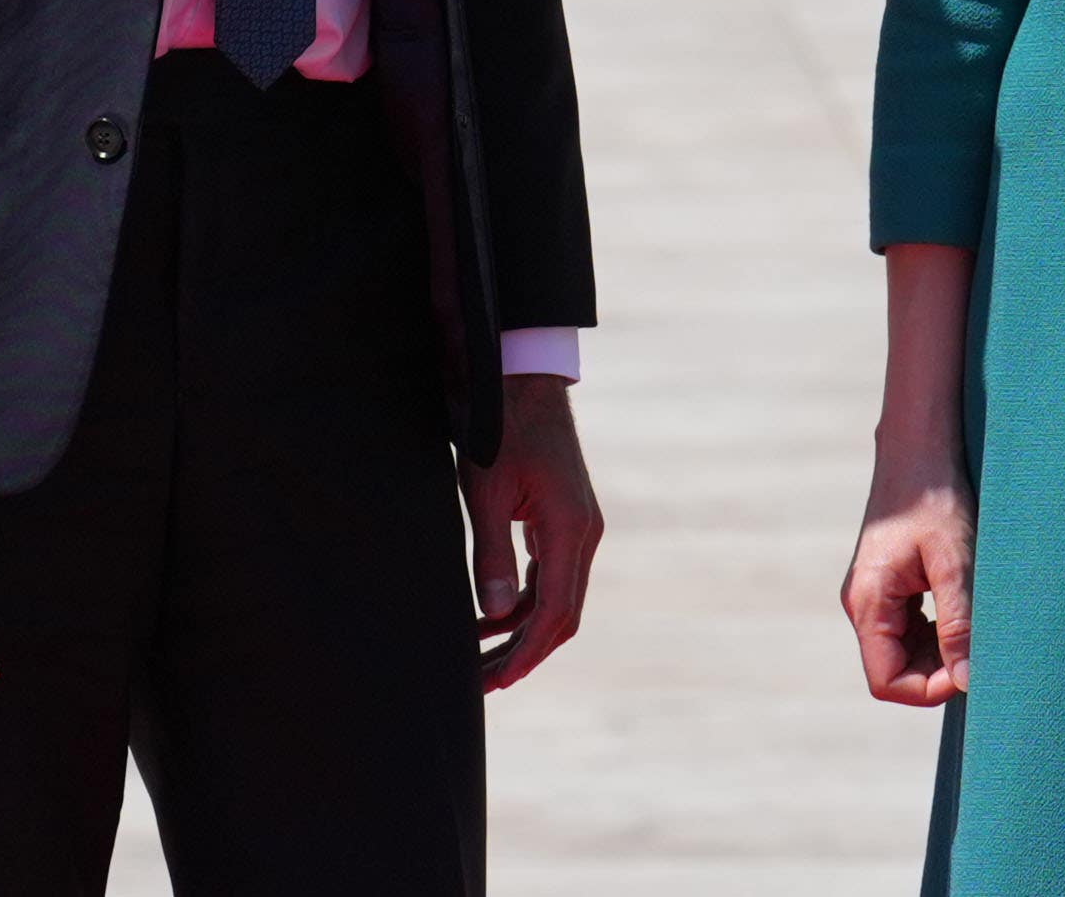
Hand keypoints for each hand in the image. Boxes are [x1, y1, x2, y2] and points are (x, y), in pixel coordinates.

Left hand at [459, 373, 603, 690]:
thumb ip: (490, 555)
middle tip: (482, 684)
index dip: (525, 653)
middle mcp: (584, 534)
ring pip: (556, 598)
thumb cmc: (500, 429)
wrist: (522, 380)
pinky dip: (523, 602)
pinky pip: (549, 576)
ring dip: (521, 631)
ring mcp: (577, 527)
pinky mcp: (564, 520)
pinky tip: (490, 618)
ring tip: (480, 659)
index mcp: (571, 529)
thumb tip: (493, 616)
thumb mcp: (486, 492)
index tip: (496, 682)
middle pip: (561, 615)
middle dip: (523, 653)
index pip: (554, 613)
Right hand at [840, 443, 972, 707]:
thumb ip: (958, 624)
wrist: (918, 449)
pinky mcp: (886, 585)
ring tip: (973, 623)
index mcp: (868, 602)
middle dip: (937, 670)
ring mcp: (872, 595)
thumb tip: (967, 680)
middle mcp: (862, 604)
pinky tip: (961, 608)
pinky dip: (935, 631)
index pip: (887, 680)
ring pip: (901, 651)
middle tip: (978, 646)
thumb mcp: (954, 562)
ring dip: (938, 651)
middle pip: (893, 669)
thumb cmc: (935, 498)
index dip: (929, 688)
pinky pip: (906, 629)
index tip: (969, 668)